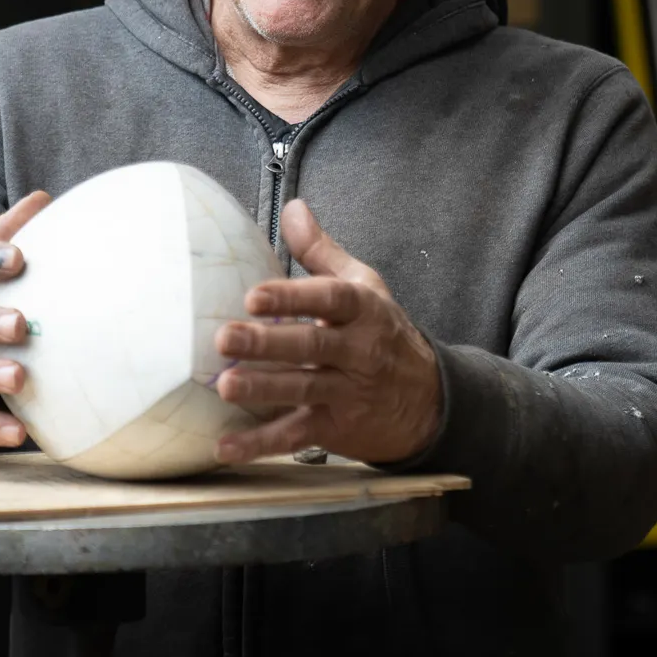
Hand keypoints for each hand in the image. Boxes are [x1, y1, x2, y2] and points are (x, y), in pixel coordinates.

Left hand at [212, 199, 442, 465]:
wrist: (429, 402)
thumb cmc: (384, 335)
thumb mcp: (365, 287)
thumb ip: (322, 252)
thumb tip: (293, 208)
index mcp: (363, 311)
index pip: (331, 300)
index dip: (293, 296)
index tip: (254, 295)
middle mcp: (359, 351)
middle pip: (313, 346)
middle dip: (269, 343)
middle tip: (226, 338)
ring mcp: (348, 392)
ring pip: (305, 390)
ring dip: (264, 389)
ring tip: (226, 386)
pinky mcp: (337, 429)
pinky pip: (297, 435)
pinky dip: (261, 444)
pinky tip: (227, 447)